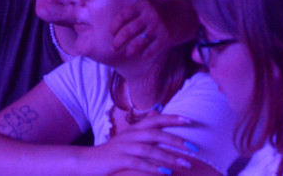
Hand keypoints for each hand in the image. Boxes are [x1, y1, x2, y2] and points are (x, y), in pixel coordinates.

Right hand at [85, 113, 199, 174]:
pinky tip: (166, 173)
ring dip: (170, 157)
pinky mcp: (119, 160)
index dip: (172, 119)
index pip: (155, 119)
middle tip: (194, 148)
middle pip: (156, 134)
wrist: (88, 160)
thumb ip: (143, 126)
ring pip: (150, 150)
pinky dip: (154, 168)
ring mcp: (125, 148)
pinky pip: (139, 164)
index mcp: (134, 129)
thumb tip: (158, 112)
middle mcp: (131, 136)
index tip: (190, 120)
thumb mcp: (128, 136)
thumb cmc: (113, 150)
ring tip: (186, 164)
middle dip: (176, 140)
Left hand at [111, 0, 197, 59]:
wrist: (193, 15)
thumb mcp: (154, 3)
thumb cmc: (171, 9)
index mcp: (144, 5)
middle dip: (117, 42)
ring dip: (129, 50)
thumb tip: (122, 23)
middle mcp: (149, 16)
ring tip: (127, 52)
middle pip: (126, 32)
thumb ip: (139, 11)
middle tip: (114, 47)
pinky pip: (149, 50)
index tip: (112, 32)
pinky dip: (144, 54)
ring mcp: (157, 28)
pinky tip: (142, 54)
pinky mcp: (165, 39)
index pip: (122, 16)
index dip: (114, 26)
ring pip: (136, 43)